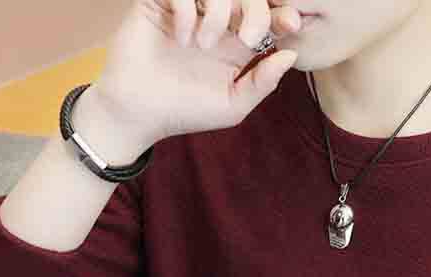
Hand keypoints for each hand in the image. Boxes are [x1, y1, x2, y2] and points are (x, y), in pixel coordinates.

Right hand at [92, 0, 302, 145]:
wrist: (139, 112)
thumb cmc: (186, 111)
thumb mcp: (233, 104)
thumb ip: (263, 82)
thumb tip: (291, 55)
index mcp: (238, 43)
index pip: (268, 16)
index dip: (282, 14)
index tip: (290, 23)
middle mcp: (217, 21)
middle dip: (256, 10)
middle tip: (248, 39)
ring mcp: (190, 9)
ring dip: (219, 13)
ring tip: (203, 45)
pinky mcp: (160, 2)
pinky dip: (188, 11)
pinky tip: (181, 39)